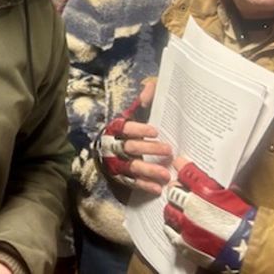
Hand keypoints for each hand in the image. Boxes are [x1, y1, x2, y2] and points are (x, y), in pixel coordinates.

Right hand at [96, 80, 173, 194]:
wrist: (105, 150)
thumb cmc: (125, 130)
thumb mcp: (131, 114)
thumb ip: (142, 101)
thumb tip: (150, 87)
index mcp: (116, 128)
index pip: (126, 128)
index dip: (139, 129)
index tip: (155, 131)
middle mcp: (113, 146)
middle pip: (130, 148)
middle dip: (149, 150)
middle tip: (168, 150)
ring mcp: (115, 163)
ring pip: (131, 167)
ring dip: (148, 171)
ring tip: (166, 174)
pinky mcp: (119, 177)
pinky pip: (131, 182)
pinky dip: (144, 185)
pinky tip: (157, 188)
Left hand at [163, 158, 255, 272]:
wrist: (249, 247)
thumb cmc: (245, 221)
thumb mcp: (233, 195)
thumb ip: (216, 187)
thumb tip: (208, 182)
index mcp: (205, 191)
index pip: (186, 173)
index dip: (182, 167)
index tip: (179, 164)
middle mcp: (192, 206)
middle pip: (173, 191)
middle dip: (176, 189)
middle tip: (178, 189)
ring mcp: (186, 225)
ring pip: (169, 211)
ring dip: (173, 207)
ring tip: (177, 208)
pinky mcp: (185, 243)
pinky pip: (170, 231)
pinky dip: (172, 226)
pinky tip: (176, 225)